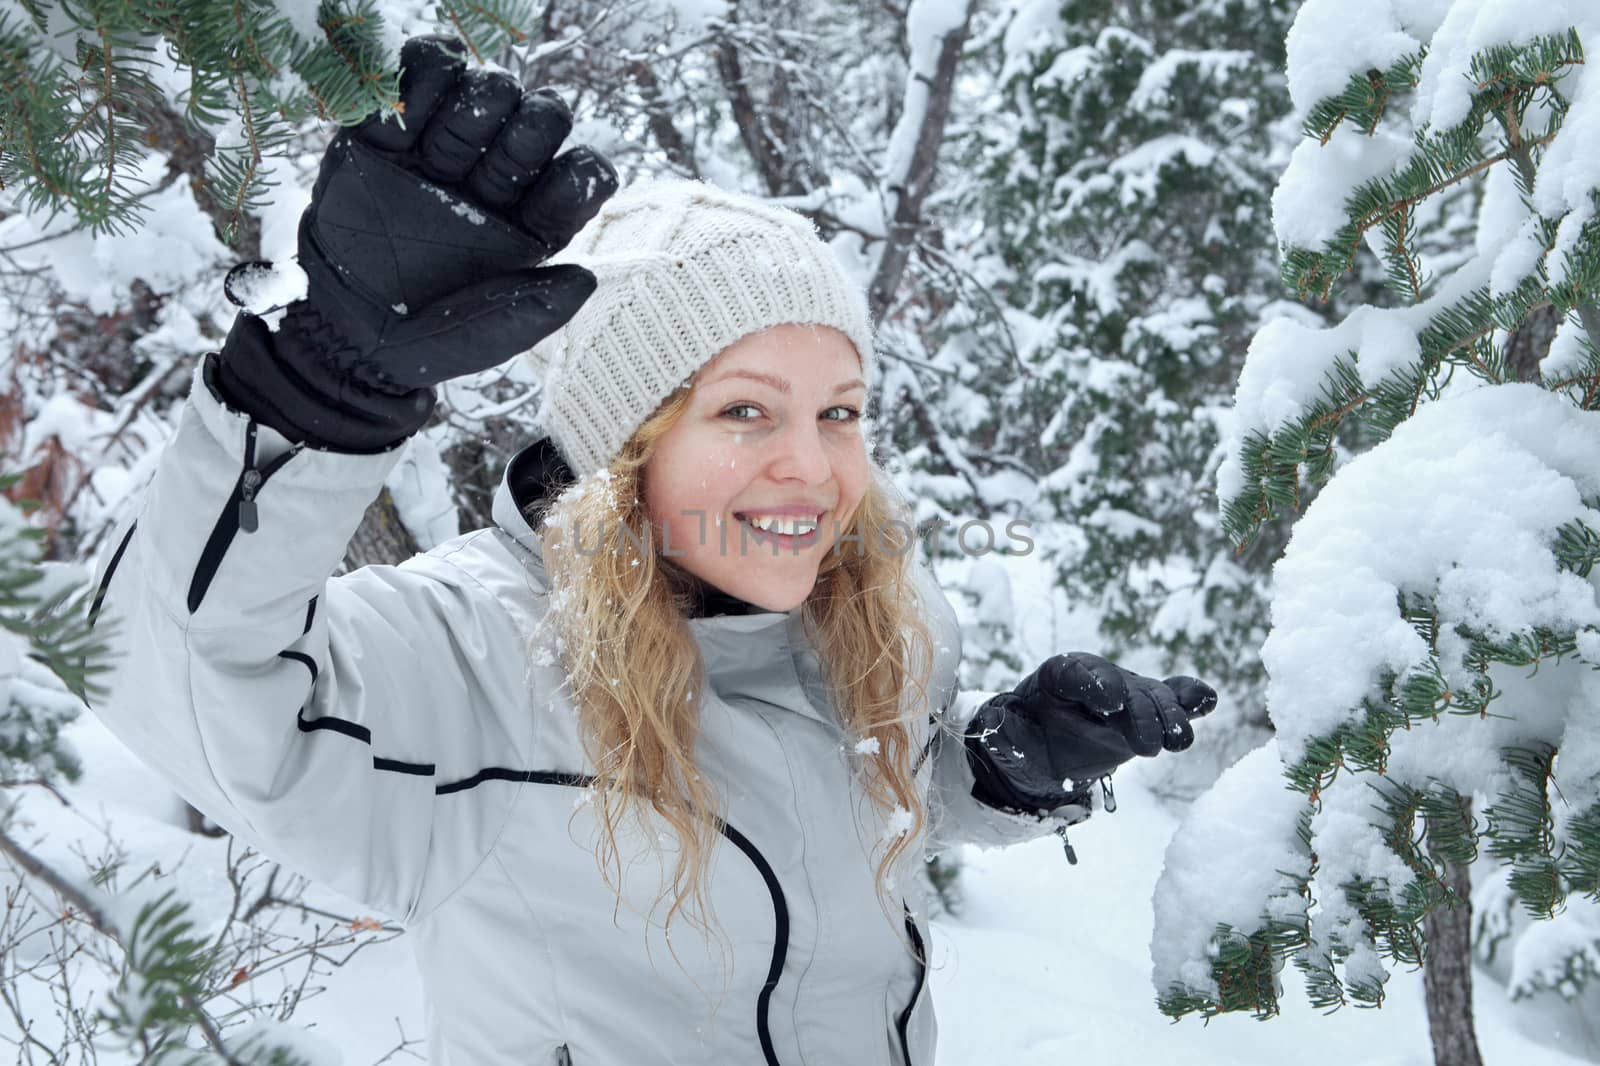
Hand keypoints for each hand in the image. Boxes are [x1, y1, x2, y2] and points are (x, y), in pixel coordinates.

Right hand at [217, 34, 617, 450]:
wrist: (344, 327)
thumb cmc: (428, 340)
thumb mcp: (489, 338)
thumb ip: (540, 309)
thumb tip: (588, 276)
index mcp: (536, 223)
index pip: (581, 176)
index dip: (576, 174)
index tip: (542, 197)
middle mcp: (500, 181)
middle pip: (541, 120)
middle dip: (531, 125)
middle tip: (496, 158)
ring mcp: (448, 151)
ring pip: (486, 89)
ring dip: (475, 100)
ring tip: (438, 145)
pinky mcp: (393, 131)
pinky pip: (419, 74)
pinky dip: (421, 73)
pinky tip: (405, 119)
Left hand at [965, 653, 1216, 813]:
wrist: (1046, 752)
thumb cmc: (1023, 739)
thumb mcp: (1007, 738)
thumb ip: (1003, 730)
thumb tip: (998, 719)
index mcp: (1057, 676)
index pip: (1077, 672)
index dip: (1096, 682)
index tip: (1111, 700)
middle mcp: (1098, 678)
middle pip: (1124, 686)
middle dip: (1139, 712)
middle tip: (1147, 746)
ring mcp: (1127, 692)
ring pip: (1152, 696)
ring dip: (1169, 716)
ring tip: (1179, 740)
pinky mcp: (1149, 710)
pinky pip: (1174, 697)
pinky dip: (1191, 698)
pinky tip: (1207, 701)